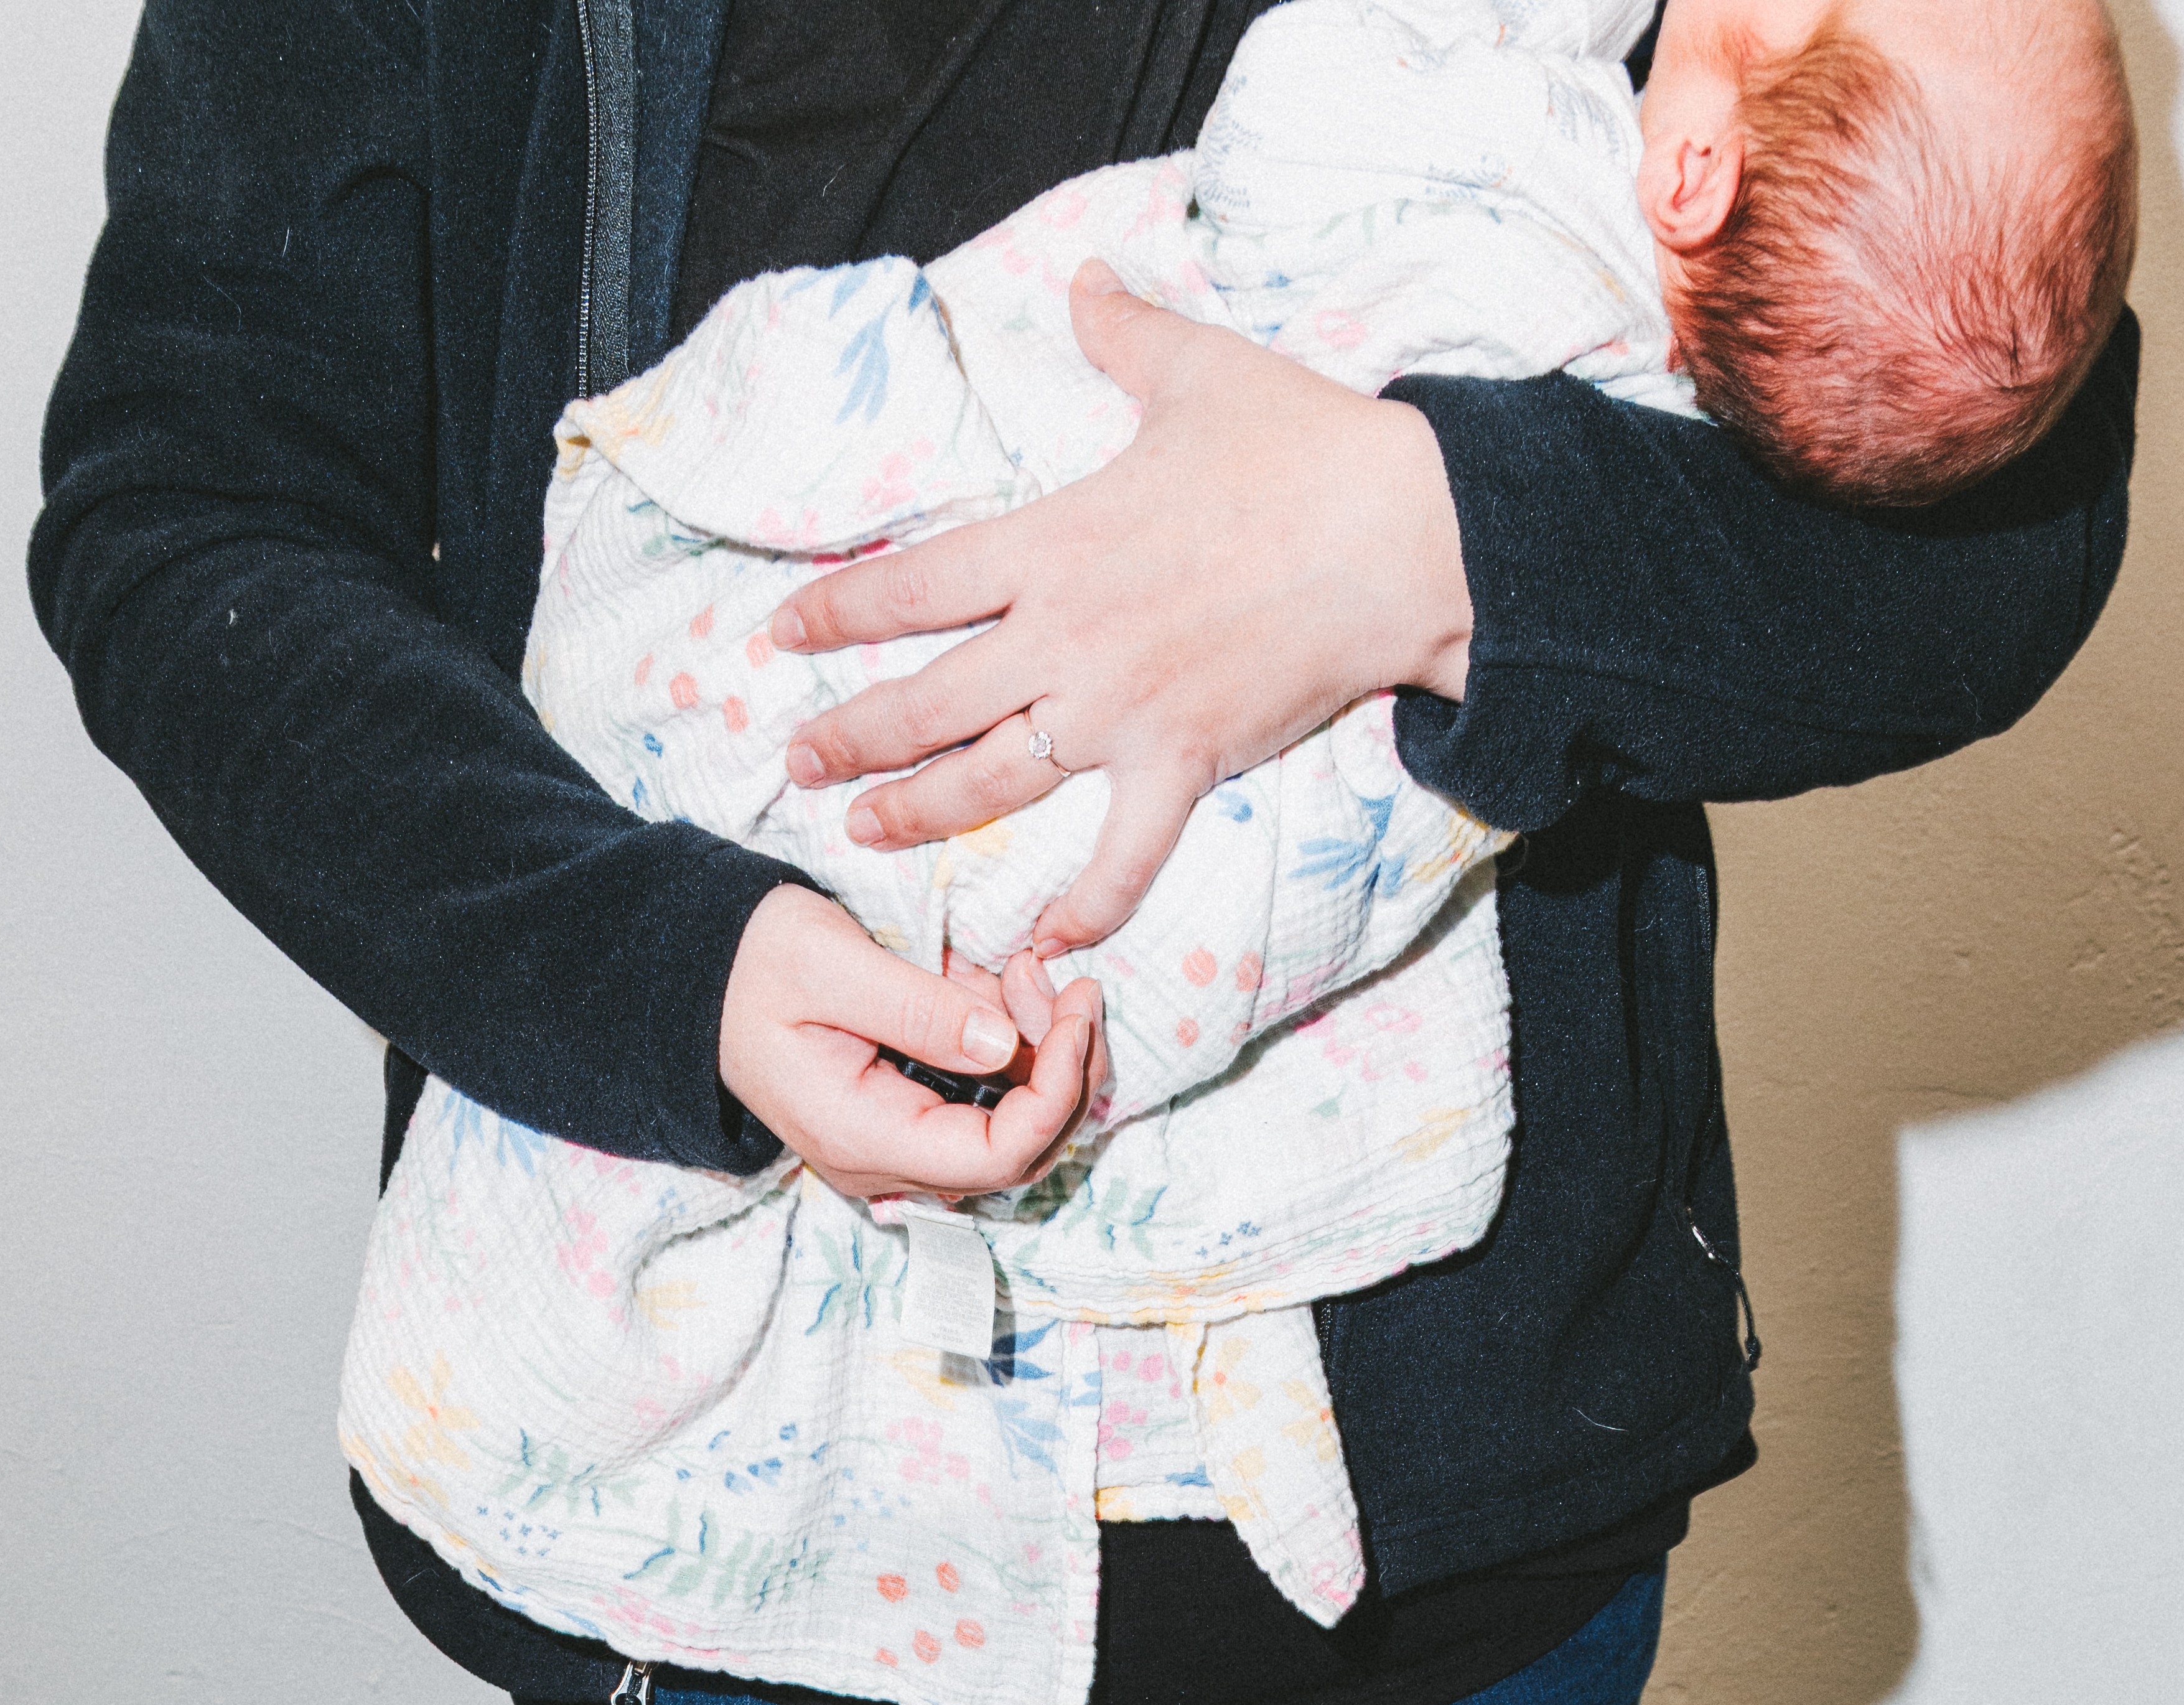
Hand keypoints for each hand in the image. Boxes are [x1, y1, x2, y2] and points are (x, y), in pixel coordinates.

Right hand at [718, 883, 1103, 1205]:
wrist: (699, 978)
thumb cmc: (750, 964)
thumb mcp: (828, 963)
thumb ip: (918, 1009)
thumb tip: (1003, 1046)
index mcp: (865, 1136)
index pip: (999, 1155)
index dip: (1058, 1091)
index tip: (1076, 1008)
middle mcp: (889, 1162)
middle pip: (1023, 1152)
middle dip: (1064, 1069)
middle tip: (1062, 981)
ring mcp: (902, 1146)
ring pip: (1017, 1129)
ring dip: (1045, 1052)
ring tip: (1029, 971)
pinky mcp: (911, 1117)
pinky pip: (989, 1102)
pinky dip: (1017, 1047)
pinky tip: (1006, 988)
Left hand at [770, 264, 1472, 951]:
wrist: (1399, 534)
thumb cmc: (1302, 447)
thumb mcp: (1199, 371)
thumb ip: (1124, 332)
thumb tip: (1087, 278)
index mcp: (1054, 543)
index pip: (913, 585)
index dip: (838, 614)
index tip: (784, 638)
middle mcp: (1066, 638)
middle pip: (926, 700)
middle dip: (849, 738)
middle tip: (793, 765)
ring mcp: (1119, 711)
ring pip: (989, 780)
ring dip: (916, 814)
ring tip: (860, 833)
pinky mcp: (1182, 763)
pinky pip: (1121, 859)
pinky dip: (1083, 910)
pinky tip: (1041, 947)